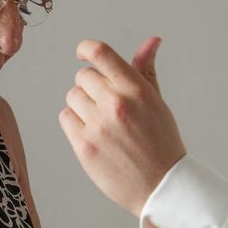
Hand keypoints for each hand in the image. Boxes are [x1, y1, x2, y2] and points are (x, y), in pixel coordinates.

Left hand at [59, 38, 185, 216]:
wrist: (162, 186)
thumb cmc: (161, 141)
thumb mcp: (157, 101)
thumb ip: (146, 69)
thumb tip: (152, 40)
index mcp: (135, 89)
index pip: (100, 52)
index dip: (85, 48)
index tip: (83, 53)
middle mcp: (116, 104)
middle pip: (83, 76)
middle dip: (91, 87)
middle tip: (106, 105)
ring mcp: (98, 126)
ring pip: (72, 96)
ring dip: (82, 105)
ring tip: (102, 122)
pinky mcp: (84, 146)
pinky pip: (65, 118)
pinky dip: (75, 123)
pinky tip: (93, 133)